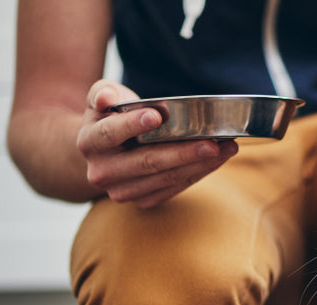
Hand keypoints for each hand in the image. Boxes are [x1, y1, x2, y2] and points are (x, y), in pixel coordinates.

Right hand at [76, 80, 238, 207]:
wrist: (104, 153)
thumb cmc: (110, 117)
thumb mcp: (102, 98)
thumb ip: (102, 92)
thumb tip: (105, 99)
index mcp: (89, 142)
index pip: (110, 134)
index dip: (132, 125)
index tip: (157, 115)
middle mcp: (102, 172)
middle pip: (146, 162)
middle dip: (182, 152)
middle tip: (212, 143)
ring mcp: (123, 191)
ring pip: (166, 178)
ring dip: (200, 164)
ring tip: (227, 148)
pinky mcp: (143, 201)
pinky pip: (175, 188)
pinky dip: (199, 173)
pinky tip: (218, 159)